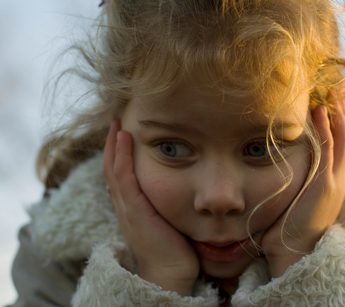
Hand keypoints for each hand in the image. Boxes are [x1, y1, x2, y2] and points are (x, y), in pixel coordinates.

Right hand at [103, 120, 198, 295]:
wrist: (171, 272)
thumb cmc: (174, 248)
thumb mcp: (167, 220)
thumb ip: (166, 204)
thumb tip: (181, 189)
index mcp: (131, 208)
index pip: (120, 176)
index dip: (118, 155)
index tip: (123, 135)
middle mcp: (124, 206)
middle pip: (111, 169)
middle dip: (112, 145)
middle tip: (116, 122)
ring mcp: (127, 208)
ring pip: (113, 170)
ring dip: (114, 145)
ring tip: (117, 124)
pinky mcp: (135, 210)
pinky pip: (124, 178)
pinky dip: (121, 157)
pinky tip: (124, 138)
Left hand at [261, 97, 344, 277]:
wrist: (292, 254)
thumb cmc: (286, 233)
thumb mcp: (293, 204)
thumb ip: (291, 187)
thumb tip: (273, 173)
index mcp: (330, 186)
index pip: (339, 150)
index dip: (338, 128)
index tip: (331, 108)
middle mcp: (337, 182)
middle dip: (342, 116)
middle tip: (336, 93)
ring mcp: (333, 183)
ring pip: (341, 141)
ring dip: (337, 116)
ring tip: (331, 93)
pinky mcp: (324, 186)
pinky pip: (328, 150)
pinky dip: (326, 129)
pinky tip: (321, 111)